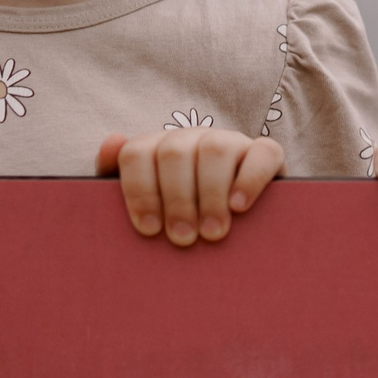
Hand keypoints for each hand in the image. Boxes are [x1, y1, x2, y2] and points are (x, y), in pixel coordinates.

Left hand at [99, 128, 284, 246]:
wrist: (237, 226)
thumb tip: (111, 143)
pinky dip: (250, 179)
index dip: (139, 191)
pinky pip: (263, 153)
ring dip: (210, 194)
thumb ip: (117, 176)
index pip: (137, 153)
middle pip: (174, 152)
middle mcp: (191, 139)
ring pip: (215, 148)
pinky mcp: (266, 153)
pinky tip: (239, 207)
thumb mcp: (148, 204)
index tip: (148, 230)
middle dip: (176, 199)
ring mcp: (230, 141)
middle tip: (182, 238)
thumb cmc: (181, 219)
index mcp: (157, 148)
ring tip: (212, 233)